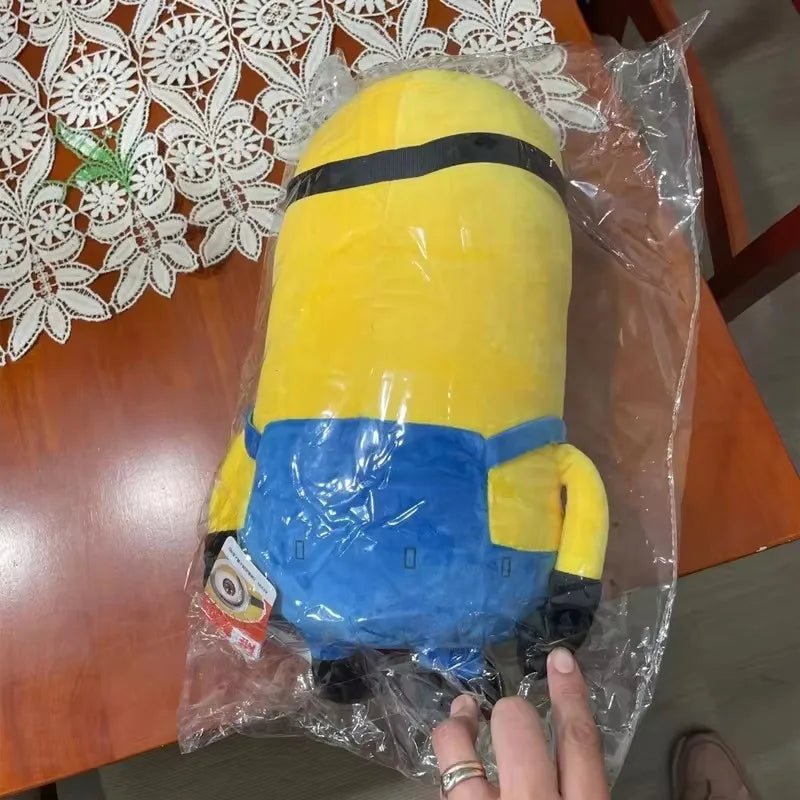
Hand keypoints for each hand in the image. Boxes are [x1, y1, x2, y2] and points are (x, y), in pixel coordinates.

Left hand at [432, 647, 608, 799]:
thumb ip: (579, 789)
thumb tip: (568, 758)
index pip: (580, 740)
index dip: (570, 694)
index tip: (560, 659)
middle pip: (518, 729)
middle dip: (511, 711)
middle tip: (510, 710)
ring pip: (462, 752)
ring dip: (461, 725)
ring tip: (463, 712)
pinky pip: (442, 781)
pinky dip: (446, 760)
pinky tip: (450, 753)